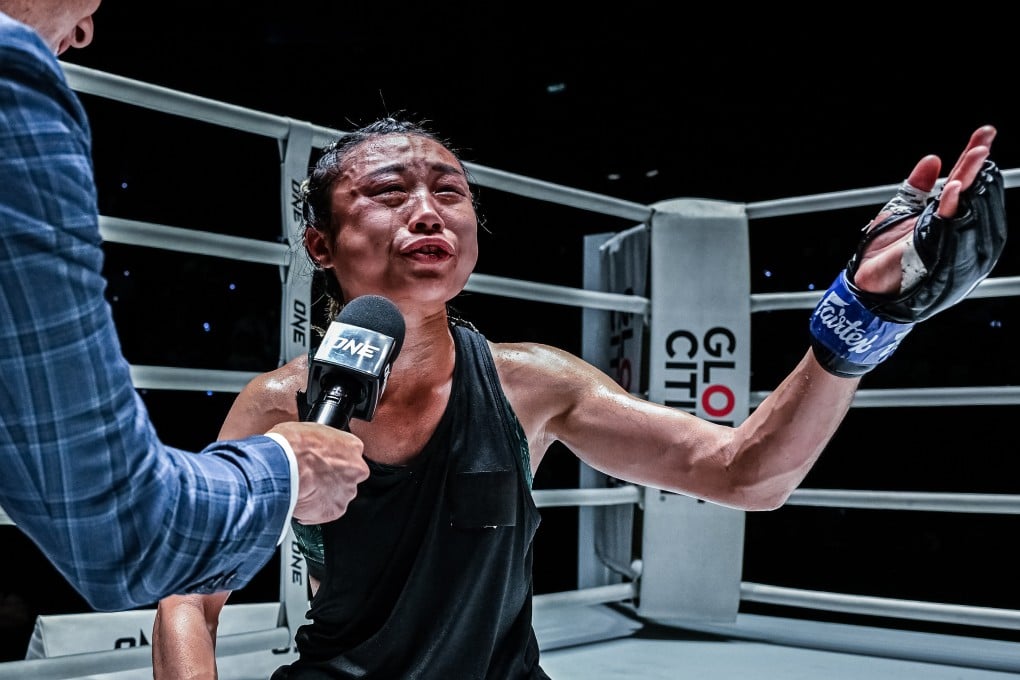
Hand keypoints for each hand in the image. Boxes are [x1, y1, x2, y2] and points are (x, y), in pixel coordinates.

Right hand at [268, 421, 368, 524]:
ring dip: (325, 495)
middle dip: (333, 479)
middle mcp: (355, 470)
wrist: (282, 468)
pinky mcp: (335, 510)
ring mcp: (346, 491)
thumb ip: (321, 442)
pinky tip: (301, 501)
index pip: (351, 454)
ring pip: (339, 495)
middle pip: (349, 476)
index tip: (325, 462)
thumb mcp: (309, 429)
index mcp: (352, 446)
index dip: (335, 459)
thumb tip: (313, 446)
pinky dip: (315, 510)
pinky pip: (326, 511)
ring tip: (305, 489)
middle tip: (314, 477)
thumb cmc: (292, 446)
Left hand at [852, 125, 996, 293]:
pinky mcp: (934, 256)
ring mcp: (948, 244)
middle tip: (983, 145)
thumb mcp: (900, 210)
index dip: (975, 159)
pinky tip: (954, 189)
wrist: (865, 281)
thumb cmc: (884, 249)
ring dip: (971, 182)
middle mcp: (954, 230)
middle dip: (978, 169)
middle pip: (973, 194)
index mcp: (947, 217)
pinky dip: (952, 208)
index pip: (967, 184)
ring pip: (967, 209)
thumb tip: (933, 158)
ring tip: (976, 156)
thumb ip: (917, 186)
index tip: (986, 132)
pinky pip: (947, 229)